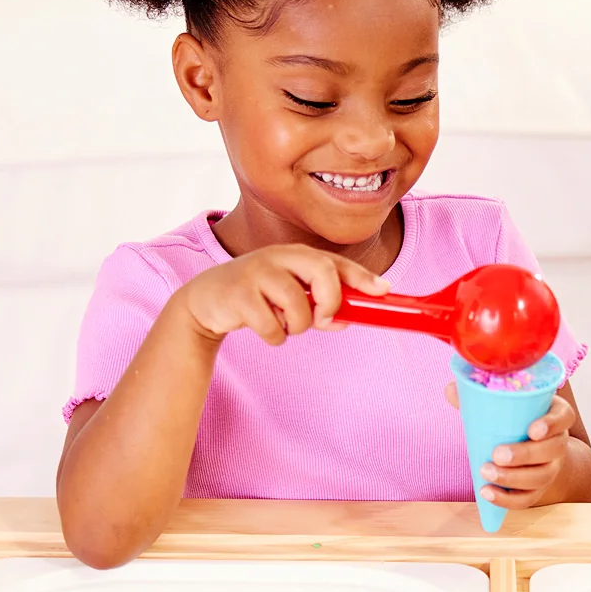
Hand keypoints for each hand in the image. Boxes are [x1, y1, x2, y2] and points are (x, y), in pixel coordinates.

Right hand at [178, 245, 387, 346]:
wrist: (206, 302)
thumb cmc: (257, 297)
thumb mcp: (291, 296)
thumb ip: (320, 305)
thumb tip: (349, 320)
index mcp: (296, 254)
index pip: (335, 263)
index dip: (362, 277)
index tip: (383, 291)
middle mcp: (278, 256)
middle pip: (323, 272)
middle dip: (331, 303)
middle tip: (323, 321)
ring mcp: (257, 272)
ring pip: (299, 307)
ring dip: (296, 327)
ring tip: (280, 322)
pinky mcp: (239, 294)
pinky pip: (273, 328)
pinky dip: (274, 337)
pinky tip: (260, 326)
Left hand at [444, 384, 577, 509]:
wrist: (529, 448)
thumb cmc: (516, 419)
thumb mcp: (506, 404)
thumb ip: (480, 396)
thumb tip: (451, 389)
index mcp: (555, 414)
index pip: (564, 416)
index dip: (552, 424)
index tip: (532, 430)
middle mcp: (558, 442)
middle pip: (553, 450)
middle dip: (525, 454)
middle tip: (497, 454)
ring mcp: (551, 468)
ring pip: (541, 476)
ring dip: (513, 478)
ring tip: (486, 472)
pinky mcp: (539, 489)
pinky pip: (528, 498)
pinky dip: (507, 499)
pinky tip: (487, 492)